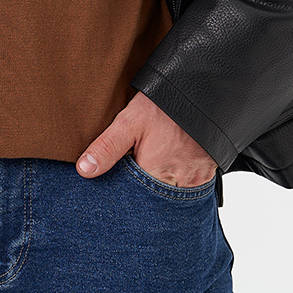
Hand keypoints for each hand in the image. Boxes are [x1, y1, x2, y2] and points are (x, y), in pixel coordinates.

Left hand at [76, 91, 217, 186]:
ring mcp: (195, 182)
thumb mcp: (130, 122)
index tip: (116, 188)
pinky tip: (169, 171)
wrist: (200, 90)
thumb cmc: (163, 106)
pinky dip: (178, 185)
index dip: (123, 195)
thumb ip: (107, 147)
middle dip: (142, 196)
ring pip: (172, 197)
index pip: (133, 200)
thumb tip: (84, 170)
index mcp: (155, 174)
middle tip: (133, 180)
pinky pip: (190, 190)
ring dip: (160, 191)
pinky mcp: (207, 175)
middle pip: (154, 201)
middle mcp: (178, 184)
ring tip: (151, 174)